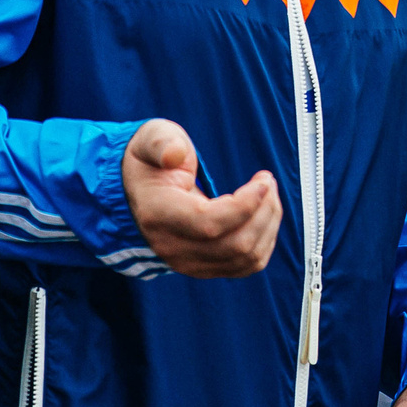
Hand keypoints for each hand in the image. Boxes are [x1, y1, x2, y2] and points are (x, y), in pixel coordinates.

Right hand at [122, 119, 281, 277]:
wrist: (138, 190)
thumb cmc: (153, 160)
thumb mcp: (153, 139)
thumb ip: (162, 142)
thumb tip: (174, 154)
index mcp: (157, 214)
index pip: (208, 224)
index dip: (245, 205)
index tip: (264, 180)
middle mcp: (170, 246)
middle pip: (234, 245)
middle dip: (264, 211)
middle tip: (268, 182)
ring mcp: (187, 262)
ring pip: (245, 258)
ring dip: (268, 225)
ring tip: (268, 193)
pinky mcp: (203, 268)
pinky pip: (245, 266)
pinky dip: (264, 240)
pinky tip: (263, 214)